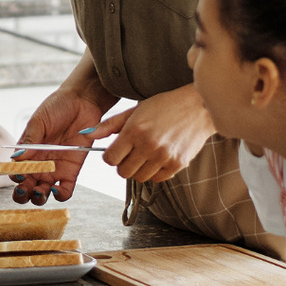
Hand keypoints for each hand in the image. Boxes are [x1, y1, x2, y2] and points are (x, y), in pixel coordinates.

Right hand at [10, 89, 104, 204]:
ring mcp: (55, 169)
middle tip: (25, 190)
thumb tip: (15, 159)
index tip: (19, 174)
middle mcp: (40, 163)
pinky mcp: (71, 171)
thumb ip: (29, 140)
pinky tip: (57, 190)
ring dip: (39, 197)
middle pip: (27, 186)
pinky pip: (65, 190)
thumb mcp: (39, 121)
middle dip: (23, 194)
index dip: (15, 177)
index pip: (16, 171)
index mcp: (27, 152)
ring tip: (41, 191)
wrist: (82, 101)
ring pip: (43, 193)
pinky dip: (60, 195)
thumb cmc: (57, 106)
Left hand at [88, 84, 214, 183]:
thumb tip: (86, 133)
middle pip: (123, 172)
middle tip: (131, 152)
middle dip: (123, 164)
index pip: (110, 159)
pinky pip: (157, 179)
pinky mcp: (177, 164)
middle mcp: (148, 145)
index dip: (111, 156)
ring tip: (146, 153)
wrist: (198, 107)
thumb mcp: (135, 110)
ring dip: (139, 168)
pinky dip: (155, 171)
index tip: (116, 150)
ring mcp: (163, 157)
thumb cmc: (165, 106)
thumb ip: (110, 124)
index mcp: (134, 130)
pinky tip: (159, 157)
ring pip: (139, 178)